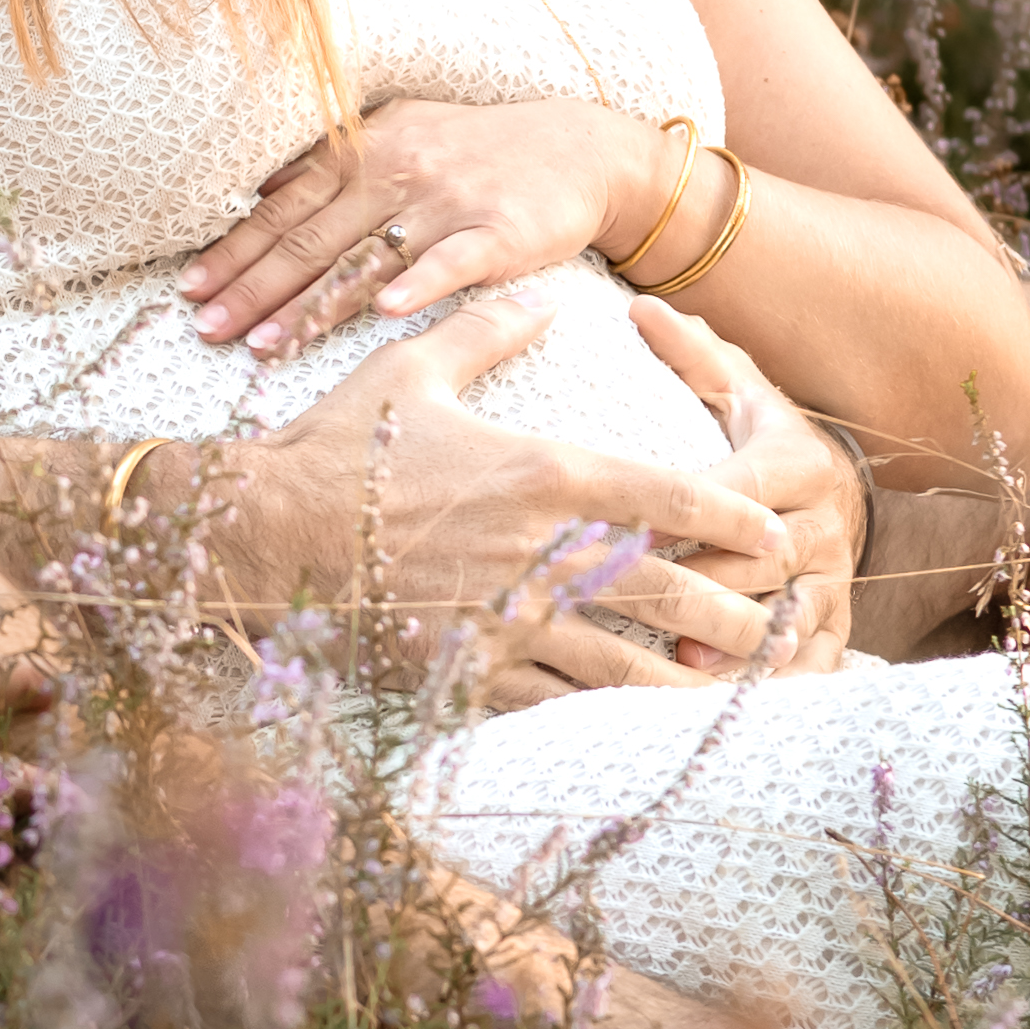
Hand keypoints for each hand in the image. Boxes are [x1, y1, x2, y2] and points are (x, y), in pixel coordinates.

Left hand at [178, 99, 645, 355]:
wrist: (579, 148)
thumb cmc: (475, 149)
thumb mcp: (398, 134)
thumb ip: (330, 165)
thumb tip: (255, 193)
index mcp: (364, 149)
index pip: (285, 207)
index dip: (235, 249)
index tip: (189, 290)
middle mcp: (398, 170)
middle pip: (312, 239)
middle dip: (253, 288)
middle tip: (205, 331)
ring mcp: (448, 202)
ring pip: (368, 260)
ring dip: (312, 306)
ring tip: (264, 348)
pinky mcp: (499, 231)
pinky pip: (452, 262)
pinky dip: (419, 286)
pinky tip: (387, 315)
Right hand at [213, 299, 800, 675]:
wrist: (253, 534)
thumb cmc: (331, 448)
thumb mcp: (410, 372)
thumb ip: (487, 334)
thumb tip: (540, 297)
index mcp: (543, 474)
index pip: (674, 498)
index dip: (738, 520)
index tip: (776, 537)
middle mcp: (540, 552)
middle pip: (674, 593)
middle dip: (737, 617)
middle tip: (776, 632)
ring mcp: (506, 623)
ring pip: (628, 668)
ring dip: (686, 682)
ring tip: (729, 695)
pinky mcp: (467, 677)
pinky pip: (557, 710)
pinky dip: (602, 720)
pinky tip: (634, 731)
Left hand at [626, 300, 861, 671]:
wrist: (831, 489)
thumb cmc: (758, 437)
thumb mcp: (734, 391)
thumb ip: (690, 356)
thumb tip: (641, 307)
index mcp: (797, 459)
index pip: (742, 485)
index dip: (691, 506)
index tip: (629, 520)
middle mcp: (825, 520)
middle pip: (766, 557)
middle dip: (706, 581)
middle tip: (641, 601)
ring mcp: (835, 578)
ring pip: (792, 614)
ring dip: (740, 642)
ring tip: (683, 667)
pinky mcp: (838, 623)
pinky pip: (815, 660)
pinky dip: (776, 684)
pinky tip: (727, 700)